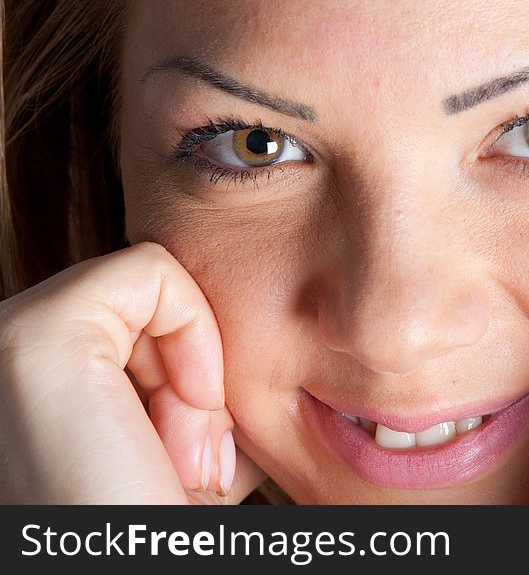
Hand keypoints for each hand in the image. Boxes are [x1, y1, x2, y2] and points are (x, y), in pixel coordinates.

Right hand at [0, 241, 265, 502]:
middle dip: (190, 386)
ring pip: (152, 292)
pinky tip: (189, 404)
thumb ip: (181, 395)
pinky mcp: (35, 340)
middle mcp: (10, 362)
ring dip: (194, 379)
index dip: (187, 386)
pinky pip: (150, 271)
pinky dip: (195, 329)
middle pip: (146, 312)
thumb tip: (221, 359)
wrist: (139, 566)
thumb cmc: (162, 524)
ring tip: (177, 457)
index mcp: (38, 391)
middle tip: (184, 462)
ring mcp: (12, 343)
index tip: (192, 460)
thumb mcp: (179, 449)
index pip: (139, 330)